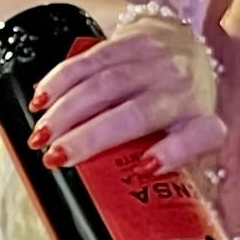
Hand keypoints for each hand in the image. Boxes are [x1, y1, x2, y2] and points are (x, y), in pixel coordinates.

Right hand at [28, 8, 223, 178]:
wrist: (185, 41)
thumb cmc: (182, 101)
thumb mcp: (189, 131)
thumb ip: (170, 161)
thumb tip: (134, 199)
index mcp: (199, 119)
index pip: (199, 135)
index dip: (173, 152)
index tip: (146, 167)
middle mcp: (179, 89)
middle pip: (134, 114)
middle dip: (90, 137)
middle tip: (55, 158)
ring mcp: (153, 62)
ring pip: (104, 85)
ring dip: (66, 111)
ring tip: (40, 136)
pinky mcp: (128, 42)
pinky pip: (89, 60)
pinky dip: (60, 81)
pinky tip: (40, 100)